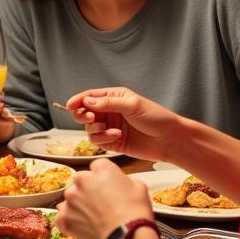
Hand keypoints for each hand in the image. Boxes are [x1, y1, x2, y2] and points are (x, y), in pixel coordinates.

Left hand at [57, 158, 152, 238]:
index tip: (107, 187)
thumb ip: (125, 180)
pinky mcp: (65, 217)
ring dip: (79, 206)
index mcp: (101, 169)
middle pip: (81, 182)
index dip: (103, 179)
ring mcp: (71, 199)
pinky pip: (63, 217)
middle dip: (89, 191)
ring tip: (94, 219)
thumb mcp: (139, 187)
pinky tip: (83, 227)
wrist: (127, 237)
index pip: (97, 168)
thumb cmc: (135, 213)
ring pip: (72, 199)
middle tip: (101, 205)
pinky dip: (70, 222)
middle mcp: (82, 180)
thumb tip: (121, 184)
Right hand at [64, 87, 184, 162]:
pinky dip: (103, 139)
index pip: (90, 96)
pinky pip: (97, 141)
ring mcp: (110, 127)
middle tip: (90, 118)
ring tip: (109, 129)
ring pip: (89, 128)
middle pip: (84, 112)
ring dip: (95, 129)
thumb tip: (87, 102)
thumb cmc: (156, 118)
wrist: (169, 140)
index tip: (70, 105)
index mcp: (114, 98)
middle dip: (83, 115)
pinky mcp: (112, 142)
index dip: (78, 100)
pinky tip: (116, 136)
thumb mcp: (132, 105)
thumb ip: (108, 103)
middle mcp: (109, 112)